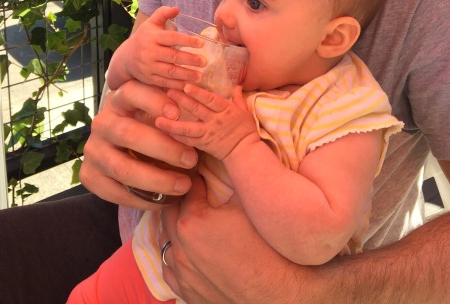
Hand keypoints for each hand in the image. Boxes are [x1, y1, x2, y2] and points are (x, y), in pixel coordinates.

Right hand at [79, 79, 198, 208]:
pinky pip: (116, 192)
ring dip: (157, 179)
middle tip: (192, 159)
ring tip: (184, 185)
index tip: (178, 114)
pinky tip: (165, 200)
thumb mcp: (157, 113)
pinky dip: (143, 200)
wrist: (120, 150)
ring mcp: (93, 150)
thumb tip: (201, 116)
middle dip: (163, 148)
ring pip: (122, 168)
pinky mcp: (89, 175)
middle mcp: (102, 122)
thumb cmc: (150, 126)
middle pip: (128, 133)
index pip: (132, 92)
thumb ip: (172, 112)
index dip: (153, 101)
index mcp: (119, 99)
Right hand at [106, 7, 205, 90]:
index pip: (172, 38)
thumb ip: (163, 14)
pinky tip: (188, 84)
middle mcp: (149, 52)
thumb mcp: (150, 23)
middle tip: (204, 62)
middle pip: (173, 56)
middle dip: (190, 60)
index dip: (187, 41)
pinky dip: (177, 84)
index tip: (201, 44)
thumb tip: (177, 8)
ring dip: (186, 74)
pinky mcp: (148, 78)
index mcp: (152, 37)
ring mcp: (148, 66)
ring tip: (200, 76)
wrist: (126, 58)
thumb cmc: (144, 38)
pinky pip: (164, 82)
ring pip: (170, 71)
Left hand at [155, 85, 258, 159]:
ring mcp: (208, 133)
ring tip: (158, 120)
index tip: (186, 85)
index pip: (210, 99)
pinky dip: (177, 137)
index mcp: (226, 110)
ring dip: (172, 124)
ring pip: (188, 128)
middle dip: (182, 100)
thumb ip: (238, 97)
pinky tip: (165, 132)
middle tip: (168, 91)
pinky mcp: (203, 144)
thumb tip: (236, 84)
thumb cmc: (246, 130)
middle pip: (196, 109)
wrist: (245, 151)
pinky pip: (188, 141)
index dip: (198, 93)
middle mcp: (215, 120)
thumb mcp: (244, 110)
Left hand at [161, 176, 305, 303]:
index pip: (188, 187)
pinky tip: (192, 252)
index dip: (198, 176)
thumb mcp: (252, 205)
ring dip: (178, 228)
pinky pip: (170, 270)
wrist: (282, 297)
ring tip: (195, 221)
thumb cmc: (270, 249)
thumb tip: (230, 160)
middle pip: (171, 212)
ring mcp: (182, 274)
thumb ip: (234, 181)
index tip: (205, 170)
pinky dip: (178, 256)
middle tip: (199, 193)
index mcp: (193, 221)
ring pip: (167, 241)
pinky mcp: (187, 294)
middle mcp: (181, 248)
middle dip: (184, 200)